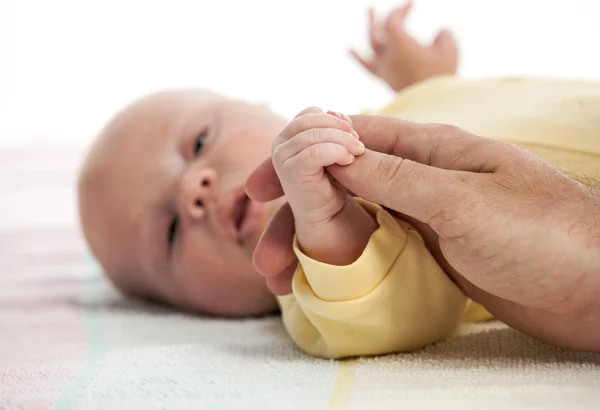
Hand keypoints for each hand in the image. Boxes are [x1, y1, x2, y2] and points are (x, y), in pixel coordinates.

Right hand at [247, 114, 599, 351]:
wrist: (595, 288)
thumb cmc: (542, 234)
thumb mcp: (461, 200)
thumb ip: (394, 176)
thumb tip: (331, 154)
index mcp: (429, 150)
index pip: (348, 141)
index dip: (297, 160)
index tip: (257, 186)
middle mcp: (421, 178)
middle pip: (342, 185)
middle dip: (297, 212)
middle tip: (263, 246)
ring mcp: (425, 216)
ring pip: (354, 219)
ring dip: (314, 243)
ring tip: (283, 277)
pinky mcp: (433, 250)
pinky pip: (376, 247)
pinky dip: (343, 260)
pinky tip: (323, 279)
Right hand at [269, 107, 363, 227]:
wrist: (327, 214)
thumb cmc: (333, 180)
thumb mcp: (335, 147)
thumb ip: (334, 129)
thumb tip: (336, 112)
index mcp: (289, 134)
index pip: (311, 112)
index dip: (334, 120)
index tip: (353, 134)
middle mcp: (280, 143)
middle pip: (311, 120)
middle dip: (339, 128)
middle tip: (358, 143)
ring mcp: (282, 157)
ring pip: (314, 135)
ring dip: (341, 140)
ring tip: (357, 152)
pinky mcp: (289, 171)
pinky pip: (314, 152)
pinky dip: (335, 152)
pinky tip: (348, 160)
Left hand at [350, 1, 457, 90]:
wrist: (432, 105)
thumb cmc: (441, 77)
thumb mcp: (450, 50)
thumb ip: (443, 36)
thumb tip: (439, 34)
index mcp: (400, 44)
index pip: (392, 20)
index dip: (400, 10)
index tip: (411, 4)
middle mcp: (387, 55)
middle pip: (379, 30)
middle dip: (384, 16)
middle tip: (385, 5)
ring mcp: (384, 67)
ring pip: (372, 44)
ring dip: (371, 27)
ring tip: (370, 12)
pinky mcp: (385, 78)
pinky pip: (368, 65)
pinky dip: (358, 57)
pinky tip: (349, 50)